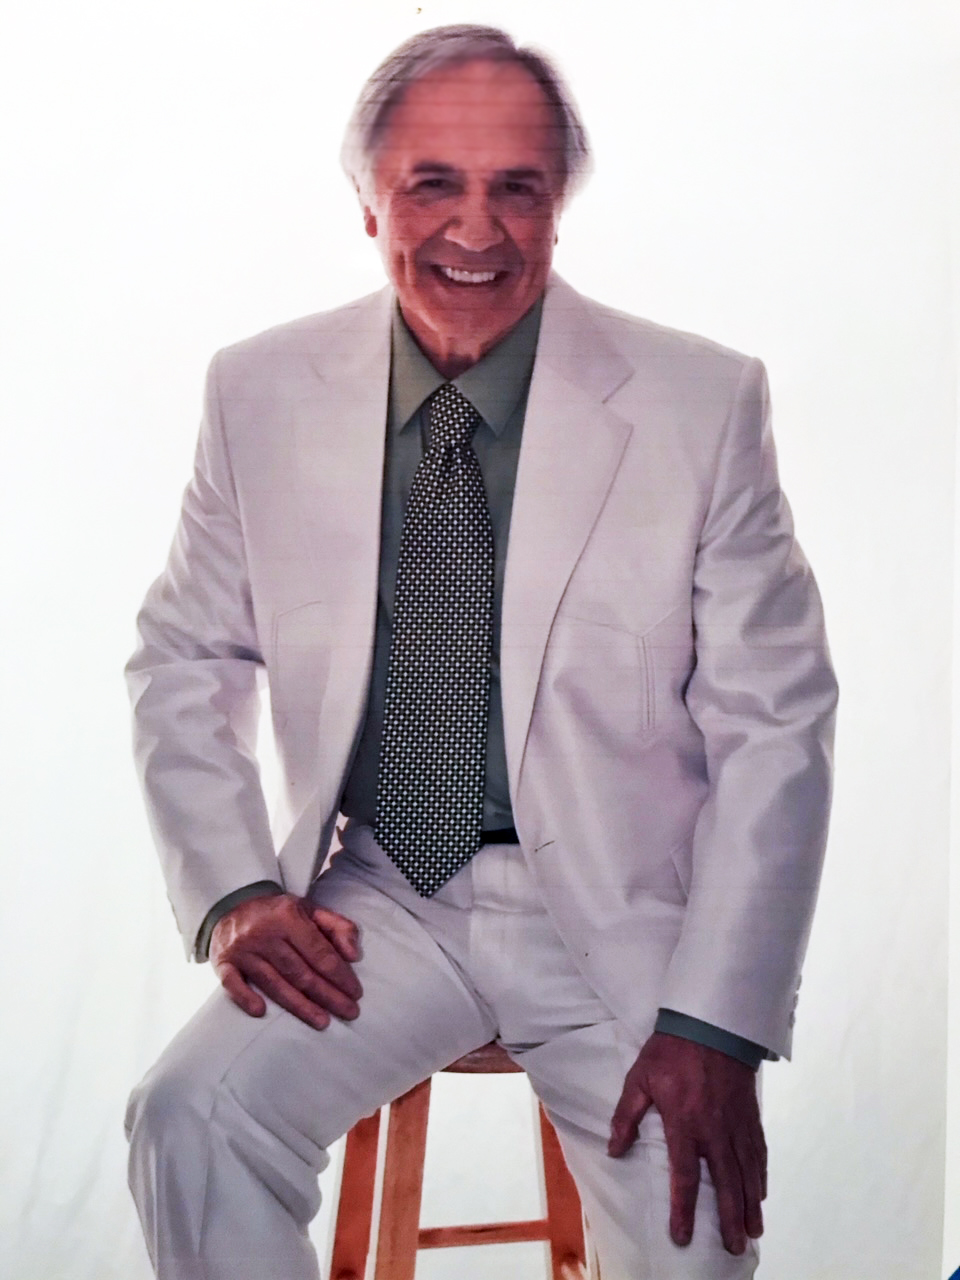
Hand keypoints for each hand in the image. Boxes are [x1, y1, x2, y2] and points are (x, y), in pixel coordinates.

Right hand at [210, 893, 362, 1030]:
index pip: (319, 952)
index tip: (356, 993)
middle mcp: (264, 934)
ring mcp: (243, 950)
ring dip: (300, 1006)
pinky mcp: (223, 963)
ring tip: (323, 1022)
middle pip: (300, 972)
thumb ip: (338, 927)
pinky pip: (233, 984)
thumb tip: (354, 955)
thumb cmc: (279, 913)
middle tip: (349, 1012)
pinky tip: (261, 1012)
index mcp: (288, 917)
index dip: (340, 974)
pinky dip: (246, 998)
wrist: (232, 904)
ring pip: (274, 983)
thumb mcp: (311, 910)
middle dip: (328, 995)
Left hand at [607, 1032, 765, 1254]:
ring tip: (753, 1232)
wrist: (711, 1024)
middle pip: (725, 1184)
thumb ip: (626, 1116)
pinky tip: (762, 1194)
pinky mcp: (750, 1115)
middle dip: (729, 1219)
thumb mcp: (639, 1078)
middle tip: (735, 1247)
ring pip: (747, 1173)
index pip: (685, 1177)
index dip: (684, 1210)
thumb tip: (614, 1150)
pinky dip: (761, 1176)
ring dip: (750, 1204)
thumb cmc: (671, 1051)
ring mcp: (736, 1124)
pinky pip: (758, 1152)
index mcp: (685, 1124)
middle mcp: (715, 1131)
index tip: (682, 1236)